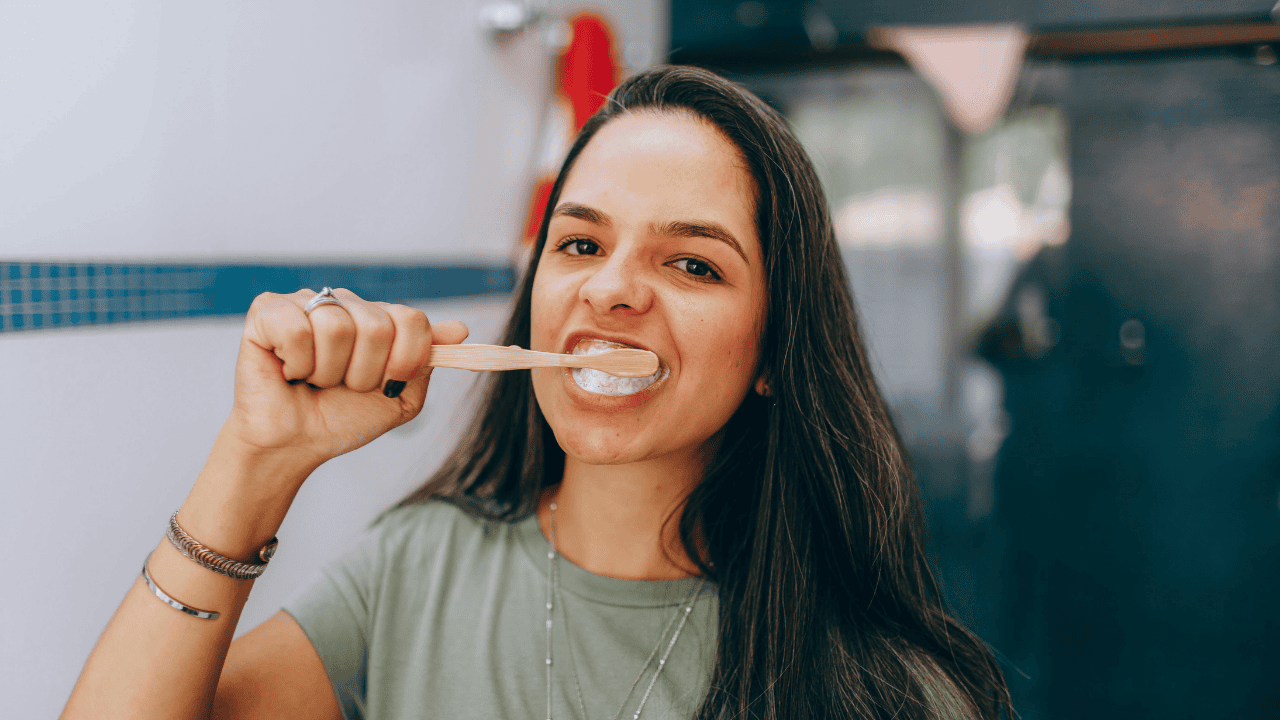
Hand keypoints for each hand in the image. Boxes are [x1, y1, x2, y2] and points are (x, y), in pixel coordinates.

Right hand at [223, 288, 468, 472]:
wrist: (296, 445)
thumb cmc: (343, 419)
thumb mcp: (400, 396)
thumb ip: (426, 362)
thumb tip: (460, 329)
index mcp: (377, 317)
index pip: (412, 320)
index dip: (404, 360)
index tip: (386, 384)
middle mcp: (344, 302)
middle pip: (377, 324)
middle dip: (364, 372)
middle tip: (342, 385)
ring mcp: (305, 302)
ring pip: (337, 327)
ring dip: (329, 371)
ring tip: (315, 380)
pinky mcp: (267, 310)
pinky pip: (297, 329)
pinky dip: (298, 364)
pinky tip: (290, 370)